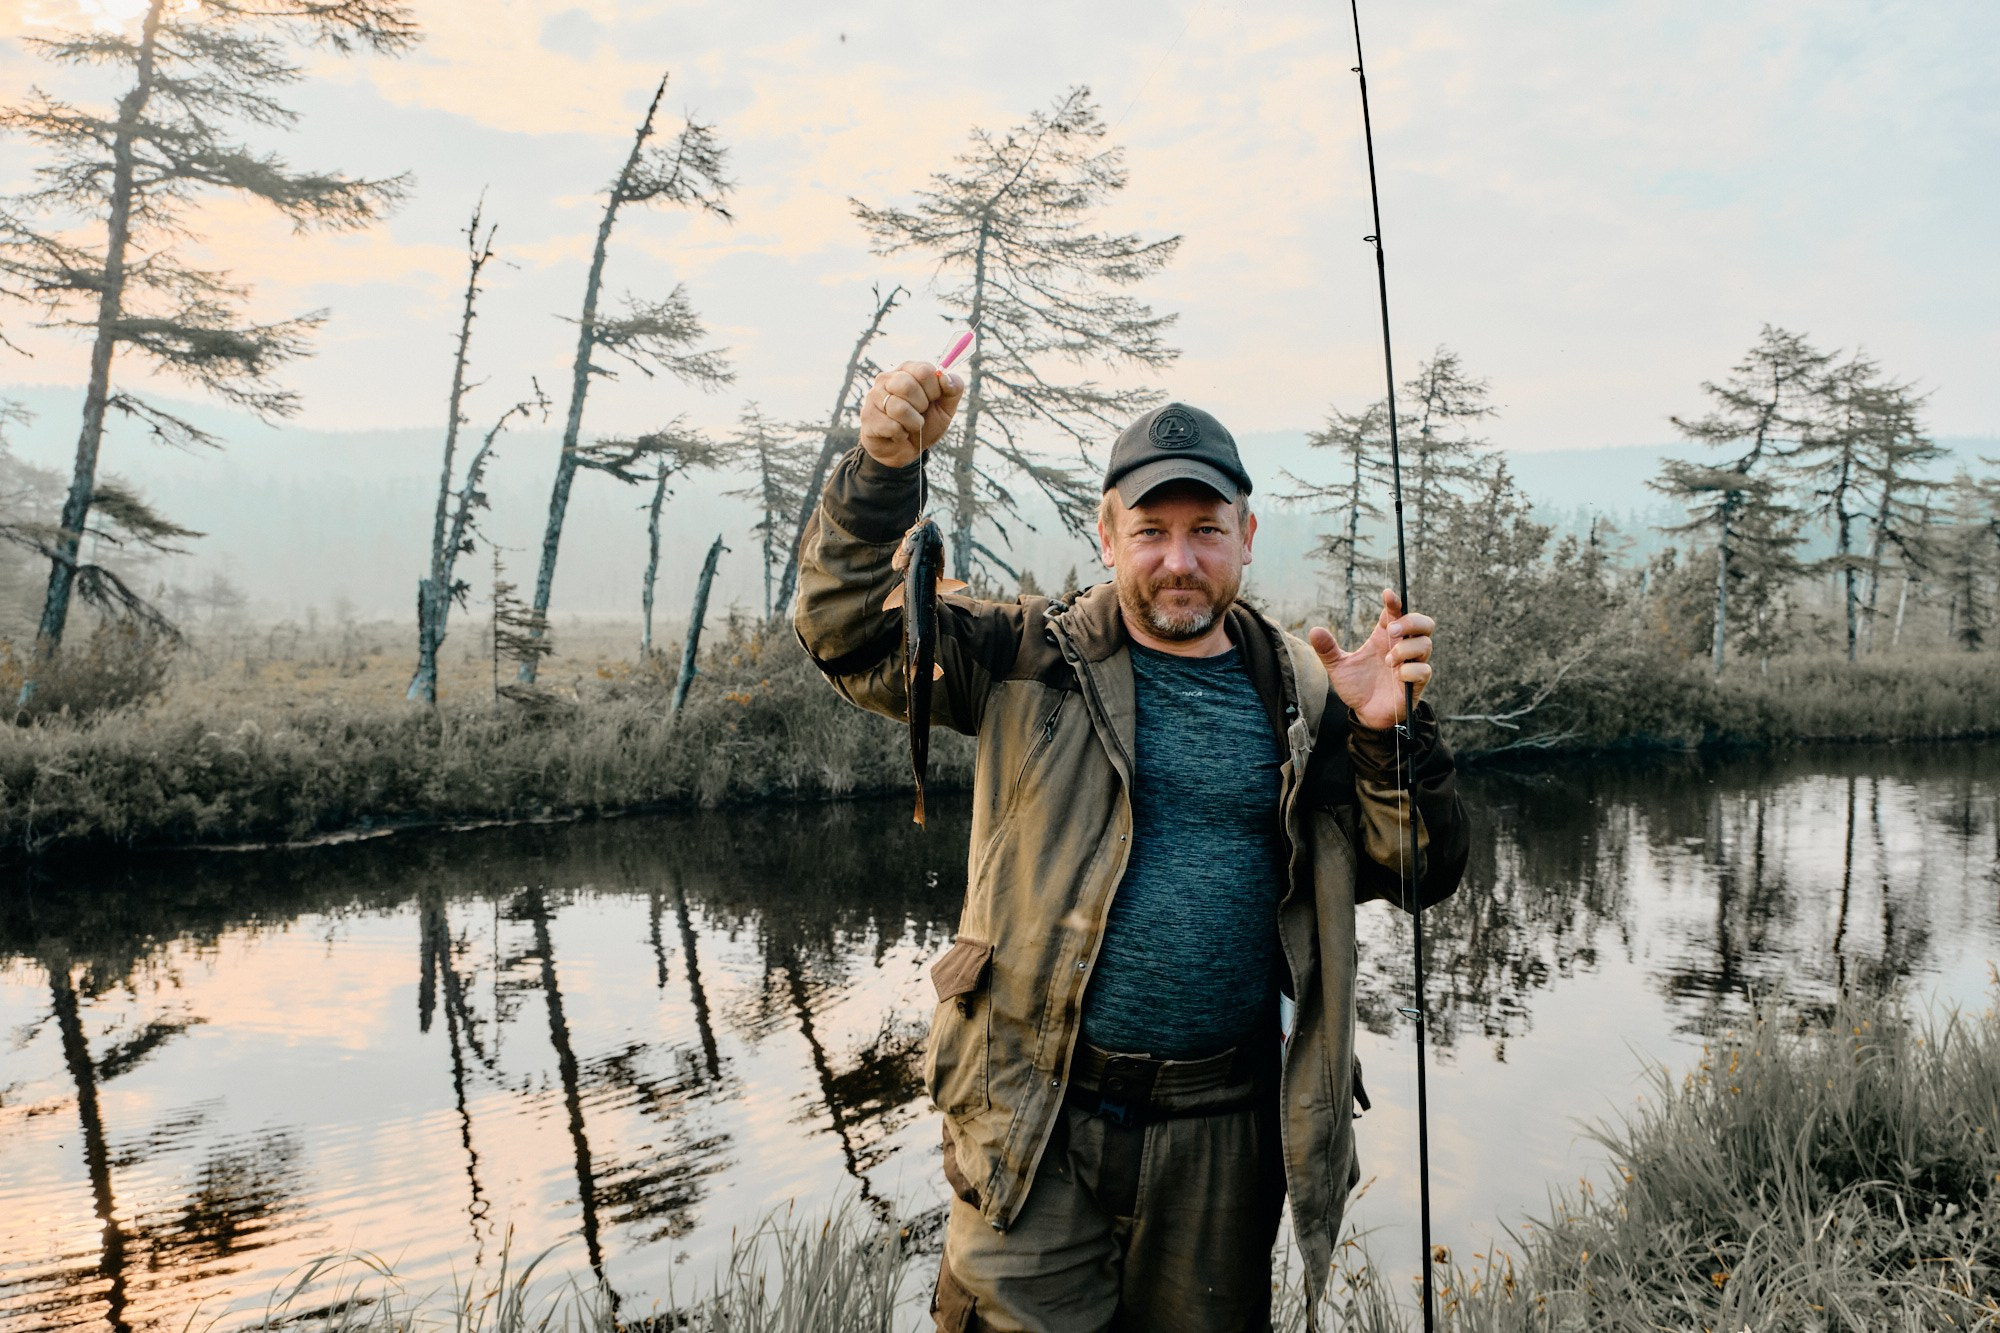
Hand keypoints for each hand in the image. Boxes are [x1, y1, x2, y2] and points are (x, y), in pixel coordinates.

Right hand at [858, 360, 963, 467]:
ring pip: (899, 408)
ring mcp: (874, 396)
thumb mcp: (946, 407)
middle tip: (920, 413)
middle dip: (922, 406)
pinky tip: (898, 434)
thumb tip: (945, 378)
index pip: (924, 370)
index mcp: (907, 370)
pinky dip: (902, 435)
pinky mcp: (867, 417)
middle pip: (907, 385)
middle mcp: (887, 378)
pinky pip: (891, 426)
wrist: (907, 450)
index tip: (932, 399)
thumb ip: (954, 388)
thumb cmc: (926, 424)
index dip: (934, 390)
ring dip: (913, 423)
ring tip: (910, 426)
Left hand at [1308, 588, 1434, 731]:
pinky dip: (1410, 670)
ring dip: (1406, 648)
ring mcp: (1411, 664)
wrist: (1365, 714)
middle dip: (1410, 621)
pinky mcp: (1416, 683)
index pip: (1396, 612)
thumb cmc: (1356, 686)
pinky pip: (1423, 670)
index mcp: (1384, 637)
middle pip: (1424, 623)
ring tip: (1387, 660)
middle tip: (1390, 631)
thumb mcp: (1338, 667)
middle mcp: (1401, 647)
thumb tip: (1314, 630)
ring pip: (1425, 644)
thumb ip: (1328, 650)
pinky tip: (1396, 676)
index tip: (1386, 594)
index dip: (1395, 601)